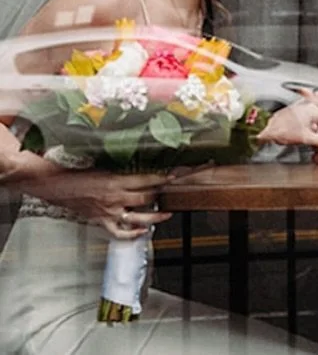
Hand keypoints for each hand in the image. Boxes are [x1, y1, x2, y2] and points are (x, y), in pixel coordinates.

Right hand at [26, 166, 170, 237]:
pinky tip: (141, 232)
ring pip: (136, 218)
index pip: (146, 180)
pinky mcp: (101, 222)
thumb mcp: (104, 168)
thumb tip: (138, 171)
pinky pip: (119, 233)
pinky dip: (131, 234)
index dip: (162, 179)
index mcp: (116, 181)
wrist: (59, 186)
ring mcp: (109, 212)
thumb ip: (121, 172)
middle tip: (172, 193)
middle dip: (160, 195)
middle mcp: (115, 198)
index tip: (174, 177)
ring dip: (153, 217)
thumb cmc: (79, 174)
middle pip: (145, 198)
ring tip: (165, 215)